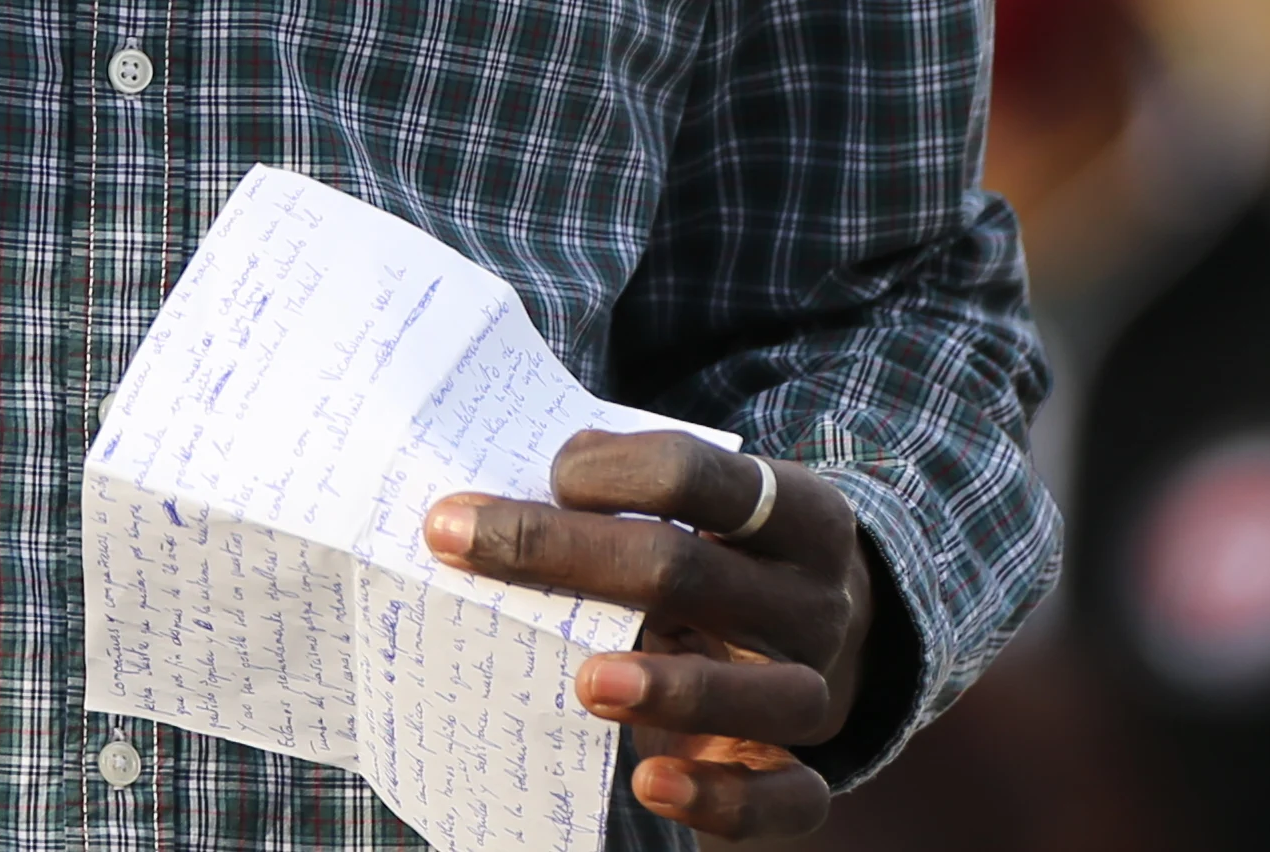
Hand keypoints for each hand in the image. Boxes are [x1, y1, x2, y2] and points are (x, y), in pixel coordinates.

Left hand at [428, 432, 873, 841]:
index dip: (609, 471)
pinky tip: (652, 784)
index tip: (540, 476)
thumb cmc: (707, 564)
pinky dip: (726, 798)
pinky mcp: (798, 769)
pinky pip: (789, 798)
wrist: (791, 645)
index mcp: (793, 512)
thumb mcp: (684, 514)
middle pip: (690, 569)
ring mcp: (814, 686)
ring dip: (674, 689)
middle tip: (455, 539)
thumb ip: (614, 491)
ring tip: (587, 684)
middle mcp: (814, 598)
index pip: (695, 475)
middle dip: (562, 552)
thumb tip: (496, 499)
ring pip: (769, 692)